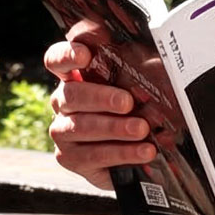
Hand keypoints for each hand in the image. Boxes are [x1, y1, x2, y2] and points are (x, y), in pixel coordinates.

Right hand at [45, 21, 156, 191]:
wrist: (134, 154)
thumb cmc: (135, 109)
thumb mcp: (139, 86)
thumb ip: (140, 72)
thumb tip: (157, 63)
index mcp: (74, 77)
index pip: (57, 60)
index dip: (66, 55)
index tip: (85, 55)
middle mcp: (63, 103)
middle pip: (71, 95)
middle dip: (101, 98)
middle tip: (127, 103)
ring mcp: (63, 131)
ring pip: (80, 127)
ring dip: (114, 128)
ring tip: (142, 129)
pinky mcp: (70, 159)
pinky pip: (92, 156)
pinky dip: (122, 153)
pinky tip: (144, 151)